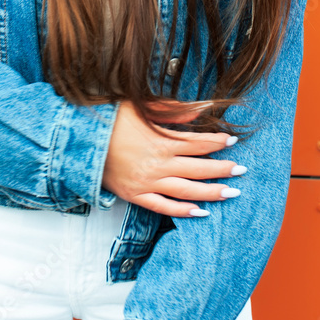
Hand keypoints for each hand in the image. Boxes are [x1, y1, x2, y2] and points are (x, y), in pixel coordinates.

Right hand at [102, 98, 243, 216]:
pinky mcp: (135, 195)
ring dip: (212, 193)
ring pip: (187, 191)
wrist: (77, 140)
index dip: (218, 142)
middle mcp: (157, 165)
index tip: (232, 141)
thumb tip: (200, 109)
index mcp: (160, 141)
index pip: (198, 143)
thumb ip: (171, 110)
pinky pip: (163, 207)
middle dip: (223, 169)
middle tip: (243, 171)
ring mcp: (146, 183)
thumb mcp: (139, 107)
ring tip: (232, 193)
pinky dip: (183, 211)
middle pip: (199, 169)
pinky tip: (200, 212)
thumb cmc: (107, 119)